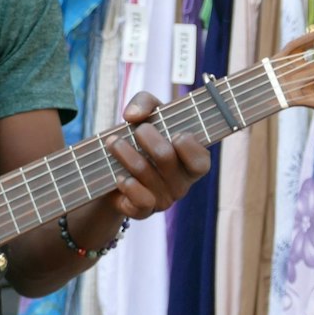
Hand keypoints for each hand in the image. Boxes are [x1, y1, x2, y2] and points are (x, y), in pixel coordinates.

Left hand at [107, 92, 213, 219]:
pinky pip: (140, 202)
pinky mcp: (143, 211)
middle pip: (166, 158)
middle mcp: (181, 183)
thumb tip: (133, 115)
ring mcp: (163, 199)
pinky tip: (119, 176)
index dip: (190, 147)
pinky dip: (128, 186)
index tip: (175, 133)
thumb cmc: (140, 138)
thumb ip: (145, 102)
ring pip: (145, 174)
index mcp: (190, 162)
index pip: (201, 161)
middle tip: (137, 129)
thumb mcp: (148, 113)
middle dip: (148, 137)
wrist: (112, 171)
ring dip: (125, 153)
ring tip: (113, 142)